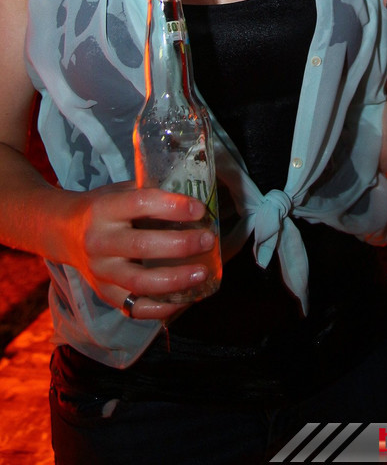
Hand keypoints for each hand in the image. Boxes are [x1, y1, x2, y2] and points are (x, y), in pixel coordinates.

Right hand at [66, 181, 216, 320]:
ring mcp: (100, 272)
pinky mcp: (105, 294)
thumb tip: (198, 199)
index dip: (173, 207)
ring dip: (176, 280)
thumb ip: (152, 193)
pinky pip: (136, 308)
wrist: (66, 232)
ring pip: (139, 282)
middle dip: (180, 245)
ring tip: (202, 272)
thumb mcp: (121, 191)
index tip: (200, 209)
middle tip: (208, 240)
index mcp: (104, 209)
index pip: (141, 204)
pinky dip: (163, 307)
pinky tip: (187, 298)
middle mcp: (99, 241)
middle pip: (142, 246)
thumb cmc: (105, 208)